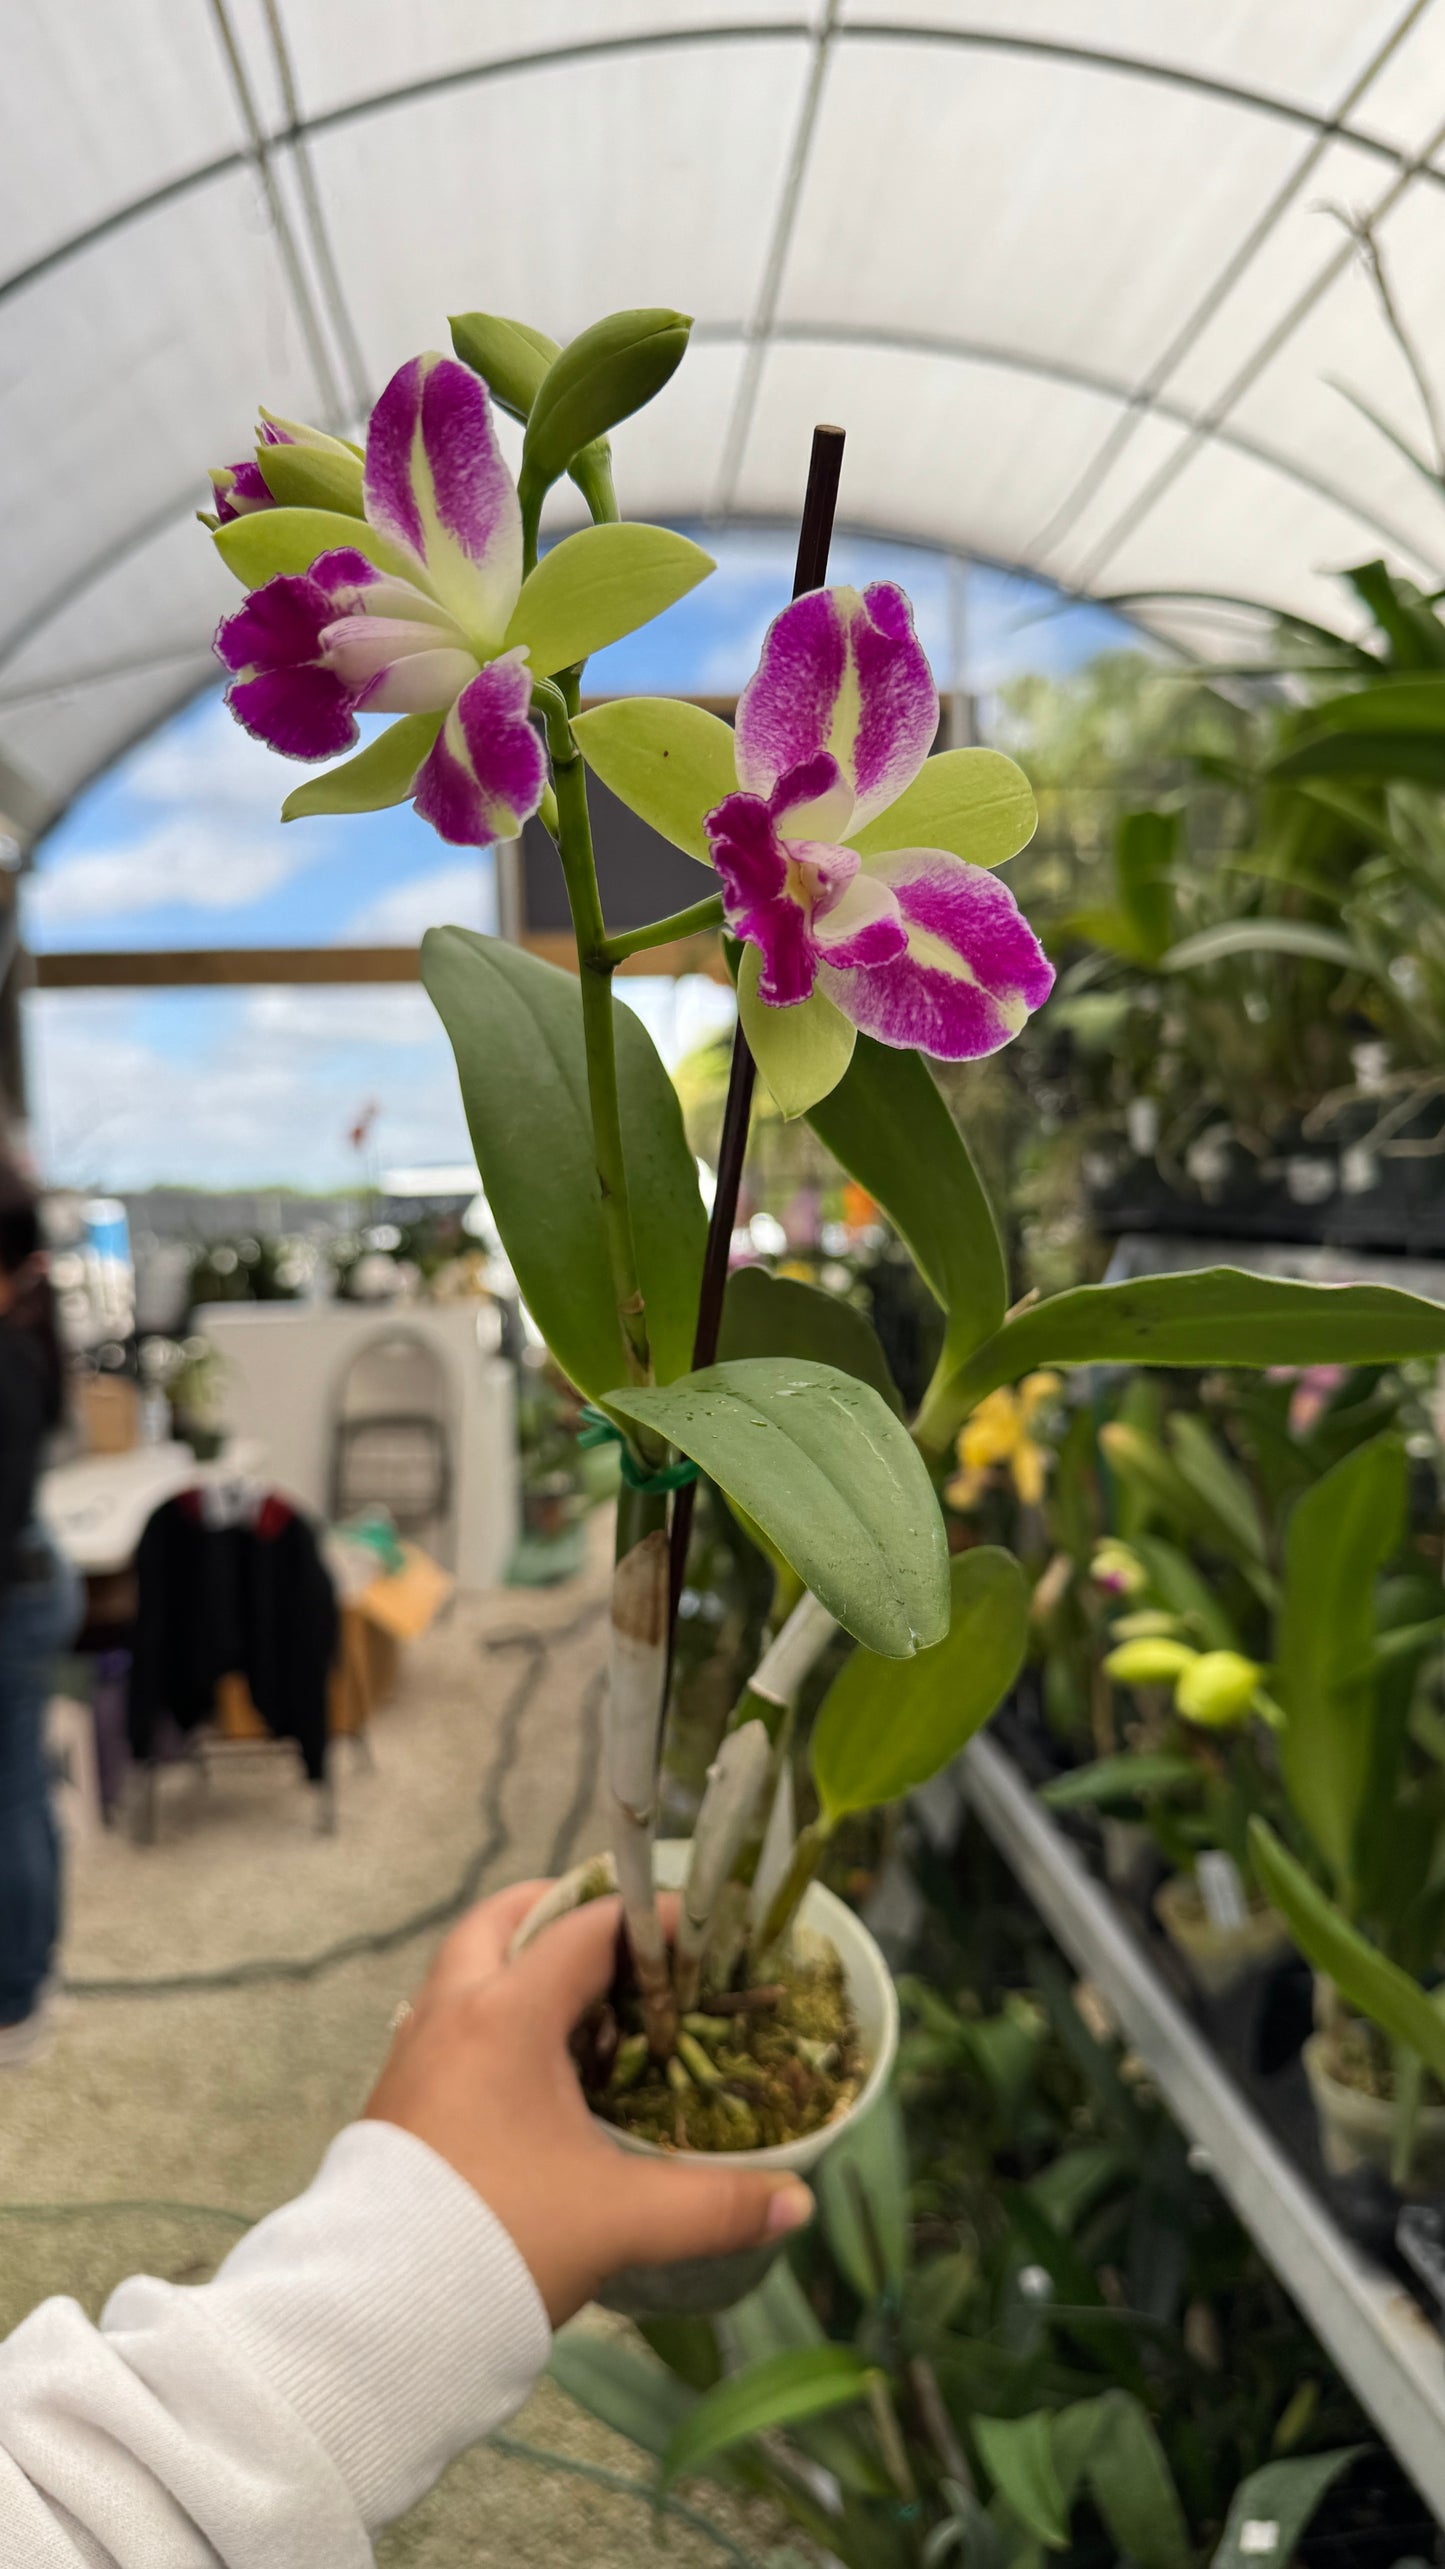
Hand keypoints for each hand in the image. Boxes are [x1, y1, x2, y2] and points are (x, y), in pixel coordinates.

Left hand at [364, 1879, 812, 2324]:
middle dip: (555, 1911)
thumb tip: (798, 2201)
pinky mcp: (394, 2101)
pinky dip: (489, 2017)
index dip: (646, 1921)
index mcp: (505, 2016)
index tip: (698, 1931)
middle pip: (498, 1921)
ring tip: (579, 2004)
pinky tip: (527, 2072)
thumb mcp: (621, 2219)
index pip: (584, 1931)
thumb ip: (715, 2205)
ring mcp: (411, 2056)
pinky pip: (446, 2023)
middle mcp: (450, 2014)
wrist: (378, 2313)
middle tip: (614, 1933)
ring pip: (463, 1973)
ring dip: (516, 1966)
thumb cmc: (502, 2236)